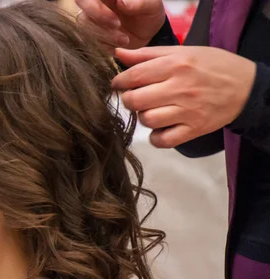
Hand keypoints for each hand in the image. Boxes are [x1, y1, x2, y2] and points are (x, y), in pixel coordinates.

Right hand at [74, 0, 165, 50]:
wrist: (147, 35)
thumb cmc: (149, 14)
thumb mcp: (152, 6)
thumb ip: (140, 2)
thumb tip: (122, 2)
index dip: (97, 6)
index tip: (115, 19)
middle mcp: (97, 1)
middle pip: (81, 1)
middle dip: (98, 16)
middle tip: (117, 26)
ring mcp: (92, 17)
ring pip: (84, 23)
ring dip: (104, 35)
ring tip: (124, 40)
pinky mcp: (90, 33)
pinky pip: (88, 39)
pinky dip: (104, 45)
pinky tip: (118, 46)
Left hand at [112, 46, 256, 147]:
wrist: (246, 87)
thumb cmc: (210, 66)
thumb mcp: (181, 52)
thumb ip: (147, 54)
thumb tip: (118, 54)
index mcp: (175, 65)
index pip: (134, 76)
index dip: (119, 82)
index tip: (118, 84)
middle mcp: (180, 88)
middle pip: (135, 101)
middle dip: (129, 100)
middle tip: (136, 97)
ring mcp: (188, 111)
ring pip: (147, 120)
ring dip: (143, 117)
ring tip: (152, 110)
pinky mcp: (194, 129)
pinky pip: (163, 140)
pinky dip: (156, 137)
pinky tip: (161, 128)